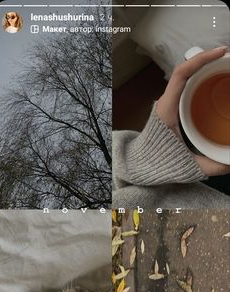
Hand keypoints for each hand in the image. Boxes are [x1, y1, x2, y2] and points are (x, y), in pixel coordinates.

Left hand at [156, 47, 229, 176]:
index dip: (201, 59)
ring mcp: (169, 103)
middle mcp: (167, 101)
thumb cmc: (160, 162)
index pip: (181, 74)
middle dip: (208, 61)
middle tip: (229, 60)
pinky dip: (201, 80)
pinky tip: (215, 82)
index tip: (221, 53)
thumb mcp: (189, 164)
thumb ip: (213, 166)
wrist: (142, 165)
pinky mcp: (172, 107)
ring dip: (205, 69)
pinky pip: (186, 87)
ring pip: (187, 78)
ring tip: (225, 67)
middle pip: (186, 71)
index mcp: (167, 108)